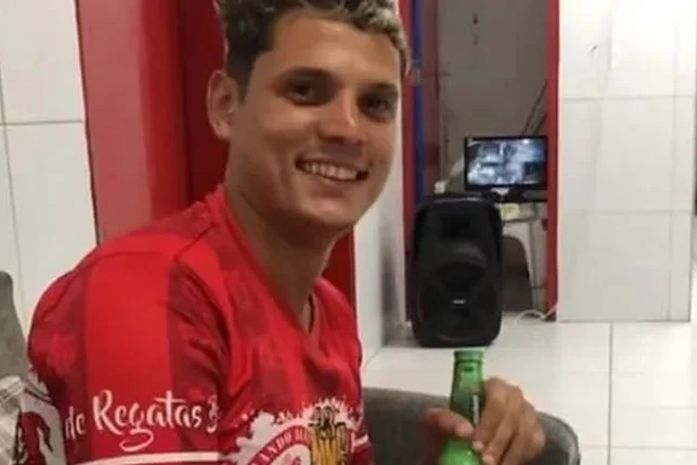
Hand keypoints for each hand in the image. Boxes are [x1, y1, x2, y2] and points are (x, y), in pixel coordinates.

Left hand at [420, 378, 544, 464]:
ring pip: (525, 432)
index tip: (475, 444)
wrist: (458, 444)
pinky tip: (505, 464)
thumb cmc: (448, 428)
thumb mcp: (436, 421)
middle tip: (484, 461)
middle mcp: (512, 395)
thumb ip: (444, 419)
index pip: (496, 397)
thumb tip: (465, 430)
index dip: (488, 422)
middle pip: (513, 416)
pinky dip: (519, 457)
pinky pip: (534, 443)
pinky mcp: (534, 431)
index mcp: (489, 385)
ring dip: (510, 453)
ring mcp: (526, 413)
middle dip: (498, 442)